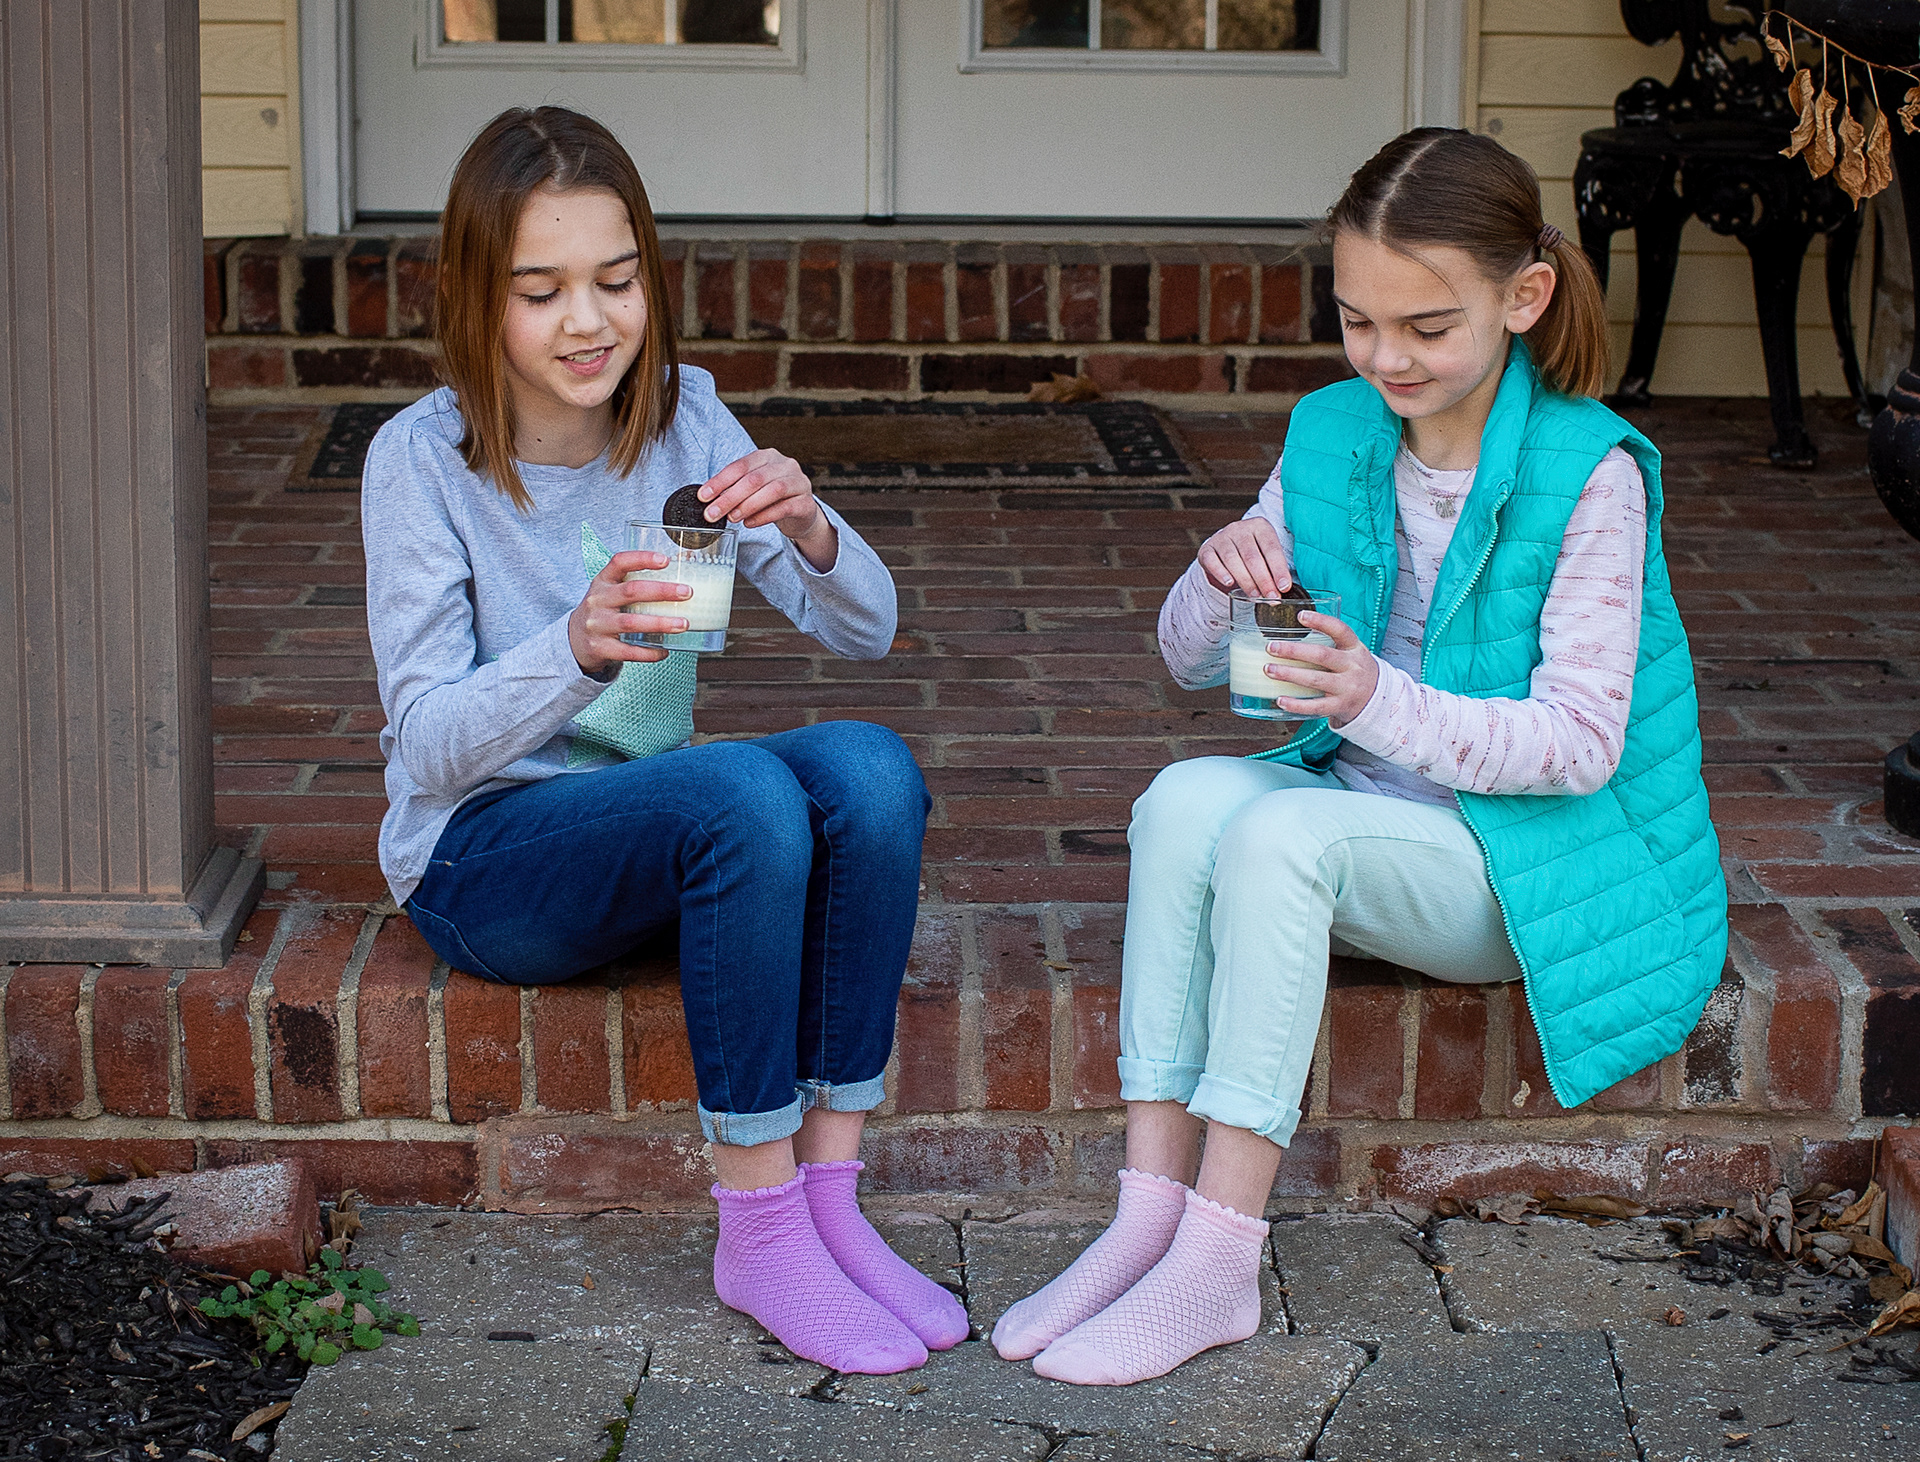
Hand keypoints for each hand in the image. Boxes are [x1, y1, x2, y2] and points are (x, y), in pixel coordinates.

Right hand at [567, 549, 687, 677]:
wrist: (574, 639)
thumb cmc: (604, 610)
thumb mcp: (612, 591)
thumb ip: (638, 581)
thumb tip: (682, 567)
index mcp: (603, 581)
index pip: (619, 562)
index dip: (642, 559)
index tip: (665, 560)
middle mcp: (597, 600)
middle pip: (630, 592)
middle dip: (661, 591)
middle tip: (687, 592)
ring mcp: (597, 624)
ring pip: (630, 623)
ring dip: (660, 623)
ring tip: (683, 623)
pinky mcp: (599, 647)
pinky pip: (627, 651)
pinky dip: (648, 653)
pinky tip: (664, 651)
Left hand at [700, 448, 837, 571]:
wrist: (802, 514)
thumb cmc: (773, 499)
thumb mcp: (754, 488)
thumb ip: (735, 489)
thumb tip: (708, 499)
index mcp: (768, 456)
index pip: (740, 466)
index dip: (720, 481)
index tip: (703, 496)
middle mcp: (785, 465)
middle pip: (754, 479)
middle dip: (730, 497)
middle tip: (712, 513)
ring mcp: (799, 483)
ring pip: (772, 491)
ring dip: (747, 505)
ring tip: (731, 518)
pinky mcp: (806, 503)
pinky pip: (784, 508)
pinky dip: (764, 516)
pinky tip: (750, 523)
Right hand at [1198, 517, 1291, 596]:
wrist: (1227, 546)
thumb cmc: (1253, 553)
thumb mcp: (1266, 554)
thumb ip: (1274, 569)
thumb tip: (1282, 590)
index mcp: (1260, 526)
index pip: (1271, 548)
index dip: (1279, 569)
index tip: (1284, 587)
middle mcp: (1240, 529)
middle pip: (1252, 556)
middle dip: (1263, 580)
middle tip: (1271, 597)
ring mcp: (1222, 537)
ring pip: (1233, 559)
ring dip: (1245, 581)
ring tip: (1255, 596)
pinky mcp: (1206, 549)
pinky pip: (1212, 561)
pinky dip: (1220, 573)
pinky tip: (1229, 584)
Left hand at [1268, 613, 1378, 728]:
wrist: (1376, 699)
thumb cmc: (1353, 670)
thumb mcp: (1350, 651)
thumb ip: (1329, 641)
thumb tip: (1294, 626)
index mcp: (1354, 648)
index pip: (1340, 630)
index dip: (1321, 622)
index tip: (1300, 616)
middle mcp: (1352, 666)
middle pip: (1322, 655)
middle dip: (1294, 651)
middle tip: (1271, 647)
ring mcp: (1347, 688)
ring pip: (1316, 680)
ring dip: (1290, 675)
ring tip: (1269, 670)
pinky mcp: (1339, 706)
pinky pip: (1316, 706)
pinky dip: (1296, 705)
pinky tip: (1280, 700)